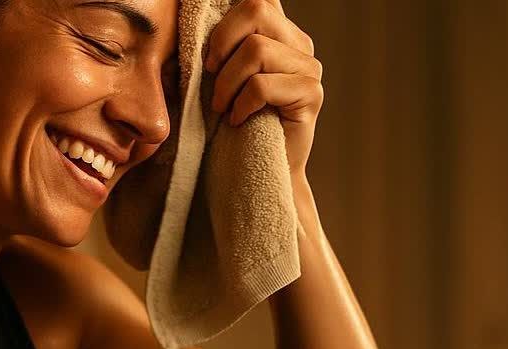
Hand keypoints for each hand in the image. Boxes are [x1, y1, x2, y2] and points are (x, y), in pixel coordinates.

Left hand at [204, 0, 323, 176]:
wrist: (255, 173)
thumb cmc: (231, 123)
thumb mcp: (217, 76)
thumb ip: (218, 43)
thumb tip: (195, 12)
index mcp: (276, 30)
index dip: (229, 9)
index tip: (210, 44)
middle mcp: (298, 42)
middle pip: (256, 9)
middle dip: (221, 42)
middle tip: (210, 75)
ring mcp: (309, 67)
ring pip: (256, 50)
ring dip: (227, 83)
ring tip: (222, 107)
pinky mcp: (312, 94)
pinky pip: (262, 85)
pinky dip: (241, 105)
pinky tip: (238, 120)